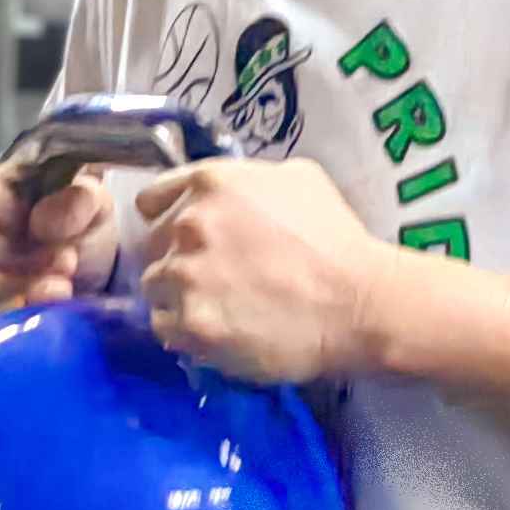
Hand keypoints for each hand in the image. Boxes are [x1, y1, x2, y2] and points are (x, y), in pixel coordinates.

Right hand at [0, 162, 116, 336]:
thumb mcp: (91, 210)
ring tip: (50, 289)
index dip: (10, 212)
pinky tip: (21, 314)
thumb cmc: (68, 237)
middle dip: (18, 257)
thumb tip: (43, 223)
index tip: (48, 233)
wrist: (68, 289)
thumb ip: (77, 202)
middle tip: (62, 268)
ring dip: (9, 288)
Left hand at [136, 158, 387, 382]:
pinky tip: (219, 328)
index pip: (152, 199)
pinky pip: (164, 327)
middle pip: (150, 245)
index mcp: (211, 183)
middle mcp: (188, 225)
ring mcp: (185, 276)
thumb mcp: (301, 179)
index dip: (169, 218)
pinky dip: (185, 330)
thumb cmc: (338, 240)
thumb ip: (247, 180)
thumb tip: (228, 194)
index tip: (189, 237)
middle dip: (177, 258)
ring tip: (219, 307)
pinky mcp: (190, 324)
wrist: (358, 303)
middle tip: (214, 276)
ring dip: (178, 296)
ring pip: (154, 288)